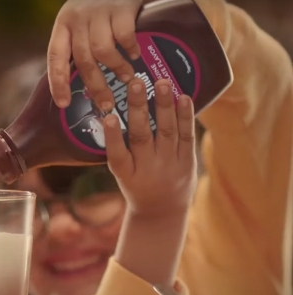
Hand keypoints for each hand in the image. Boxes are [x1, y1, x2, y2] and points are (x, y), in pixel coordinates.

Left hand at [48, 0, 142, 110]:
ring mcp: (99, 12)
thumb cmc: (95, 7)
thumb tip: (88, 88)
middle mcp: (78, 19)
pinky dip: (130, 49)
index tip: (63, 104)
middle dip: (96, 87)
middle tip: (107, 104)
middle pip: (83, 60)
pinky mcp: (121, 7)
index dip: (58, 83)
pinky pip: (124, 35)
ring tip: (127, 78)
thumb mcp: (78, 24)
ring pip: (102, 50)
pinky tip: (134, 55)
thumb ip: (79, 49)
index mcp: (63, 26)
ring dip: (116, 68)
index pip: (56, 57)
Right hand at [103, 78, 196, 217]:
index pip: (116, 155)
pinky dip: (185, 117)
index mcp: (126, 174)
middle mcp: (147, 169)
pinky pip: (186, 137)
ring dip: (164, 106)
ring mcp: (169, 165)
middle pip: (142, 137)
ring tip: (161, 83)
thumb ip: (118, 150)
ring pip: (166, 132)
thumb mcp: (122, 175)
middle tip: (136, 83)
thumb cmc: (137, 187)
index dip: (112, 136)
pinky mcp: (187, 162)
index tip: (108, 116)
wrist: (162, 212)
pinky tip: (183, 97)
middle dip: (138, 109)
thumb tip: (108, 116)